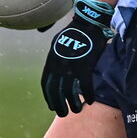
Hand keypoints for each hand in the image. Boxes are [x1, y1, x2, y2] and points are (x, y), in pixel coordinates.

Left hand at [40, 0, 114, 116]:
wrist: (87, 23)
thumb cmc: (73, 32)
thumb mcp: (57, 42)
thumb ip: (54, 56)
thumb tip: (53, 66)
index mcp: (51, 60)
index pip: (46, 84)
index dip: (48, 97)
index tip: (51, 106)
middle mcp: (58, 66)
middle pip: (56, 92)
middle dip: (59, 106)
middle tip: (64, 113)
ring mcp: (71, 67)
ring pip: (70, 93)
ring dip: (74, 104)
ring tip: (77, 109)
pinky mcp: (85, 67)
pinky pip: (86, 87)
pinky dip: (88, 96)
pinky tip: (90, 100)